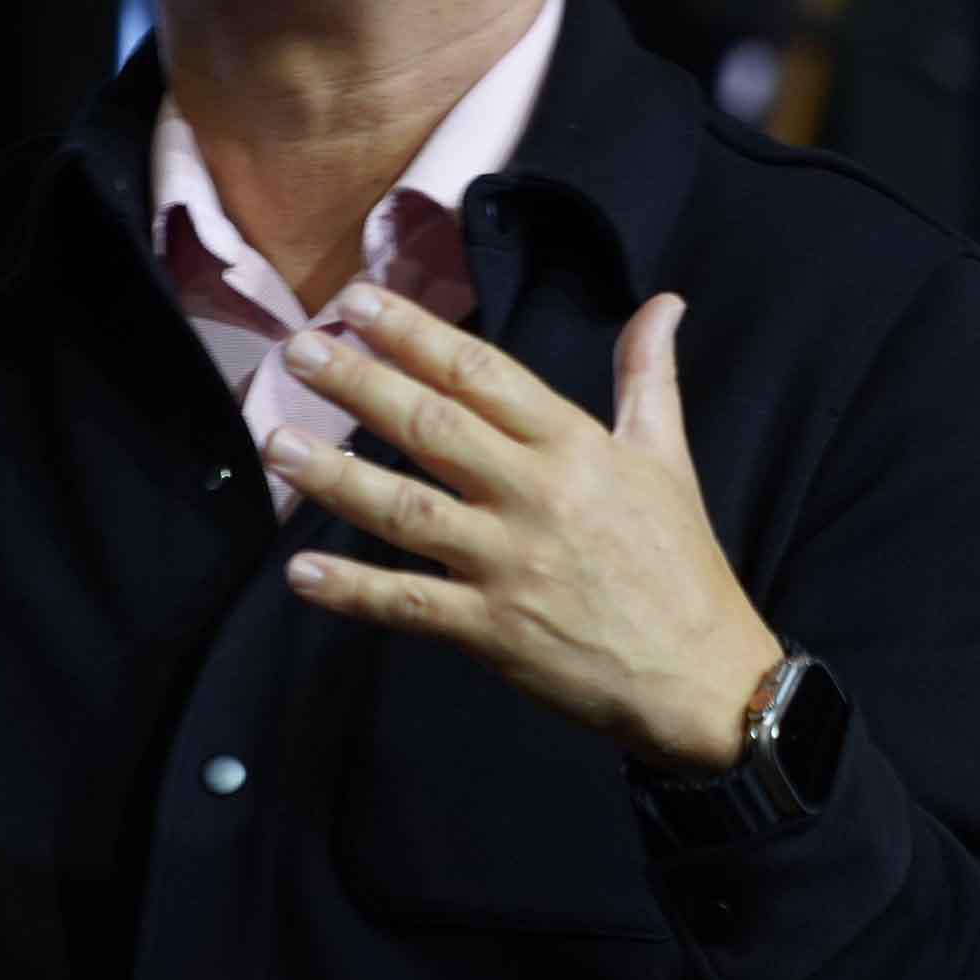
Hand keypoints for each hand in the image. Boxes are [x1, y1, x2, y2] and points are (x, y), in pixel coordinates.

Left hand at [271, 285, 785, 771]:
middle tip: (298, 349)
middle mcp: (536, 495)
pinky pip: (409, 605)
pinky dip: (353, 590)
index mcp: (574, 447)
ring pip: (407, 510)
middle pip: (432, 428)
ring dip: (336, 478)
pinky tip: (300, 571)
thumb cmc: (680, 563)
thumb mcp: (668, 458)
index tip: (357, 301)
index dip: (415, 332)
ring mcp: (510, 565)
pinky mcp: (492, 630)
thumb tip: (663, 303)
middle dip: (359, 384)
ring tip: (276, 444)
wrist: (703, 678)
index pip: (481, 373)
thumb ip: (648, 375)